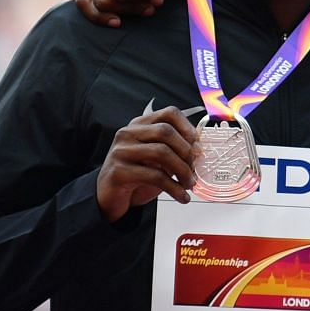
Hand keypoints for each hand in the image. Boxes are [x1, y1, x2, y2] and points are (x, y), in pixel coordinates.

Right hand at [97, 107, 201, 222]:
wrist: (109, 197)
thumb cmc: (137, 175)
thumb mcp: (157, 159)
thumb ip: (174, 150)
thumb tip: (199, 149)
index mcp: (140, 125)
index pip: (168, 113)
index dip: (188, 127)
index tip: (198, 145)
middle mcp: (128, 133)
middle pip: (165, 131)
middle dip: (186, 151)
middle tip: (195, 169)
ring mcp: (121, 151)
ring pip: (161, 153)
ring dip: (182, 171)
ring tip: (189, 184)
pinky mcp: (118, 171)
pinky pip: (154, 176)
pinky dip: (174, 188)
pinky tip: (181, 196)